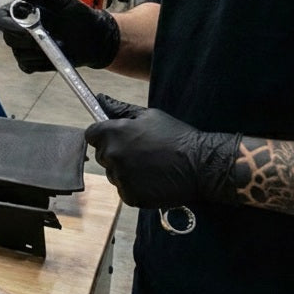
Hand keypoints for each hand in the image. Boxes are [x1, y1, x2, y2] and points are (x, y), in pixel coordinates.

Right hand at [0, 0, 120, 72]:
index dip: (7, 24)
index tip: (24, 27)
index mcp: (21, 12)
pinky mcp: (32, 62)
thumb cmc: (78, 14)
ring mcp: (25, 47)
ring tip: (57, 44)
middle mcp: (19, 30)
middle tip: (45, 37)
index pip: (1, 17)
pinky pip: (26, 66)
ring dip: (37, 51)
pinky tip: (53, 55)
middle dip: (26, 39)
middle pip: (8, 37)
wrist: (94, 36)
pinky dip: (39, 62)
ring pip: (19, 53)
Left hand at [85, 94, 240, 207]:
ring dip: (125, 170)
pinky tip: (153, 180)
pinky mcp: (130, 196)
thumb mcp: (149, 116)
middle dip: (116, 152)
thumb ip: (119, 108)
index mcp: (113, 133)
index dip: (104, 135)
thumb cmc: (176, 137)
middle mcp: (112, 155)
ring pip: (113, 173)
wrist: (201, 165)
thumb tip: (99, 98)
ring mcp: (120, 177)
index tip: (117, 137)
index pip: (91, 134)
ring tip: (150, 166)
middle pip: (102, 154)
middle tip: (141, 151)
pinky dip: (135, 186)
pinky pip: (124, 189)